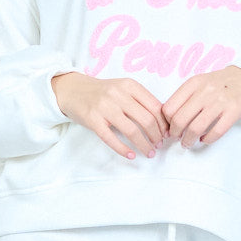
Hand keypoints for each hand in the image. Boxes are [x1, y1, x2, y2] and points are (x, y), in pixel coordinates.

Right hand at [51, 72, 167, 159]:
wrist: (72, 90)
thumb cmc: (102, 92)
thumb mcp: (123, 89)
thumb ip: (140, 101)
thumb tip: (163, 123)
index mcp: (129, 85)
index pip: (155, 106)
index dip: (164, 123)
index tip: (167, 133)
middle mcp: (118, 94)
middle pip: (146, 120)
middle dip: (156, 136)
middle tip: (159, 145)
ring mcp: (104, 107)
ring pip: (132, 130)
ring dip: (144, 145)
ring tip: (149, 152)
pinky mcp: (92, 120)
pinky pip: (111, 138)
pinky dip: (123, 149)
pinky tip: (131, 155)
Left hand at [162, 66, 240, 148]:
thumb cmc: (219, 84)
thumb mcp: (199, 83)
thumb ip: (184, 98)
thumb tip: (168, 121)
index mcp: (193, 83)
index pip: (170, 107)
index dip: (166, 122)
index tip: (169, 128)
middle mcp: (205, 91)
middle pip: (180, 119)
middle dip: (175, 134)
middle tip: (176, 138)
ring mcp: (220, 101)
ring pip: (196, 128)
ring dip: (188, 140)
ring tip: (188, 143)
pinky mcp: (234, 111)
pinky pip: (216, 132)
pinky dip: (207, 140)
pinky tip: (204, 139)